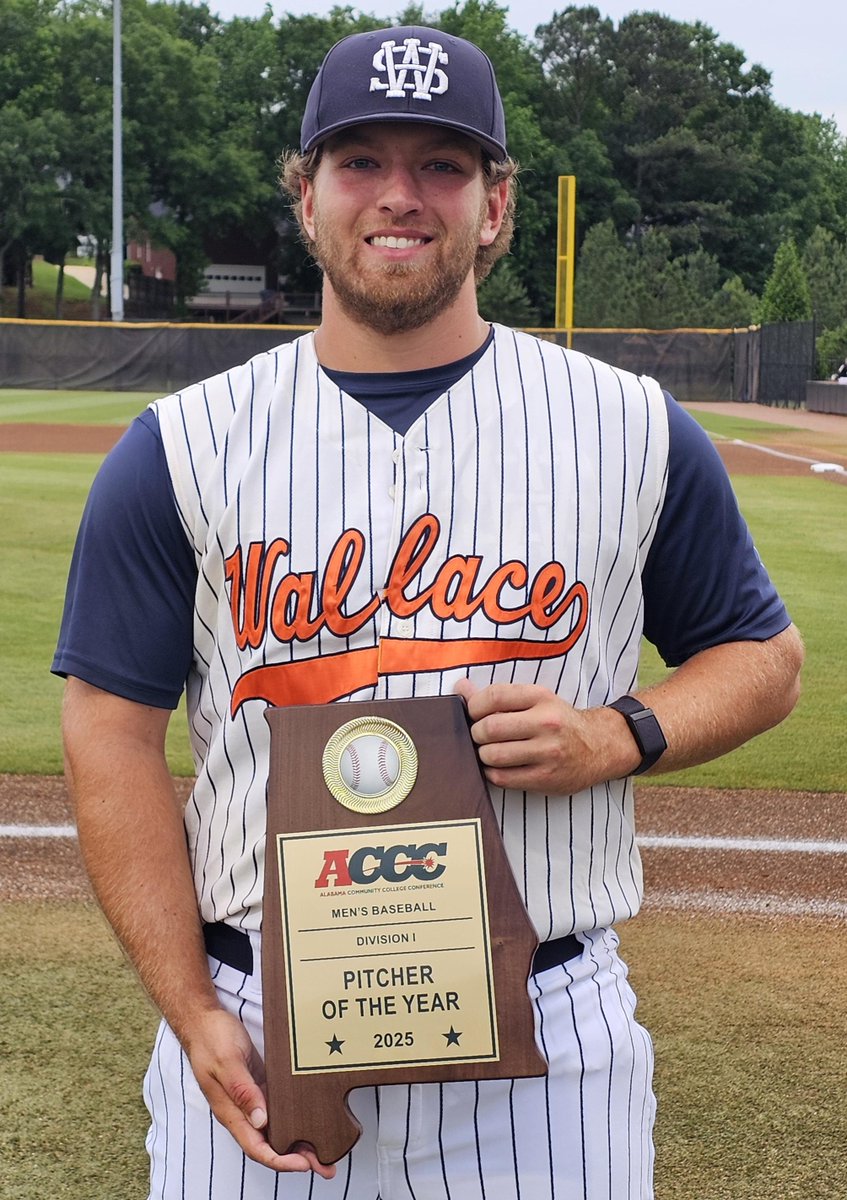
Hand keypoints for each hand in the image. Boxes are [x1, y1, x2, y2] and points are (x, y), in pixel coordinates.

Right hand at [184, 1007, 336, 1177]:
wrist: (203, 1020)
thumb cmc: (211, 1039)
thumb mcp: (228, 1062)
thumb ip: (243, 1092)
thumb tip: (261, 1120)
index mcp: (229, 1111)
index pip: (256, 1147)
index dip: (280, 1160)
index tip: (303, 1164)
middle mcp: (240, 1111)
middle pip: (269, 1144)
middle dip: (296, 1157)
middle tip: (325, 1165)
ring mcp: (248, 1099)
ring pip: (274, 1129)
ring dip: (297, 1139)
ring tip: (323, 1146)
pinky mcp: (256, 1086)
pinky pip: (275, 1109)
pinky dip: (291, 1117)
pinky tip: (307, 1118)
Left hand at [454, 679, 635, 794]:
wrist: (598, 747)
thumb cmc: (559, 722)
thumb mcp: (536, 700)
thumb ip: (498, 696)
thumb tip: (460, 688)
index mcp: (541, 697)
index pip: (494, 696)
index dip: (473, 705)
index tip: (473, 713)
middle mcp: (546, 723)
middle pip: (489, 728)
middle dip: (476, 733)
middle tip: (480, 735)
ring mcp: (547, 752)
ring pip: (493, 755)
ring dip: (483, 754)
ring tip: (490, 751)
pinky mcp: (545, 778)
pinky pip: (502, 777)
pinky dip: (492, 772)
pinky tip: (499, 766)